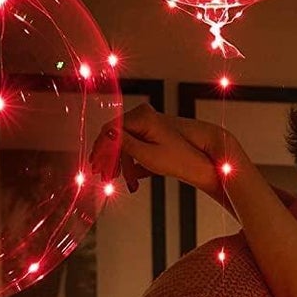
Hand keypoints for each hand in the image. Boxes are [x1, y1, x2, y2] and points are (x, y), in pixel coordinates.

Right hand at [91, 104, 229, 198]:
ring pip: (124, 144)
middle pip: (116, 136)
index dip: (101, 148)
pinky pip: (134, 146)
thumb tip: (105, 133)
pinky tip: (131, 180)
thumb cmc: (178, 159)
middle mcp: (143, 115)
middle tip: (103, 176)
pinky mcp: (151, 134)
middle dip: (109, 158)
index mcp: (142, 116)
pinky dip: (131, 163)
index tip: (95, 166)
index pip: (110, 129)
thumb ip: (124, 144)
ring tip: (117, 181)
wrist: (201, 162)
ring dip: (120, 164)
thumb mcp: (147, 154)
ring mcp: (147, 124)